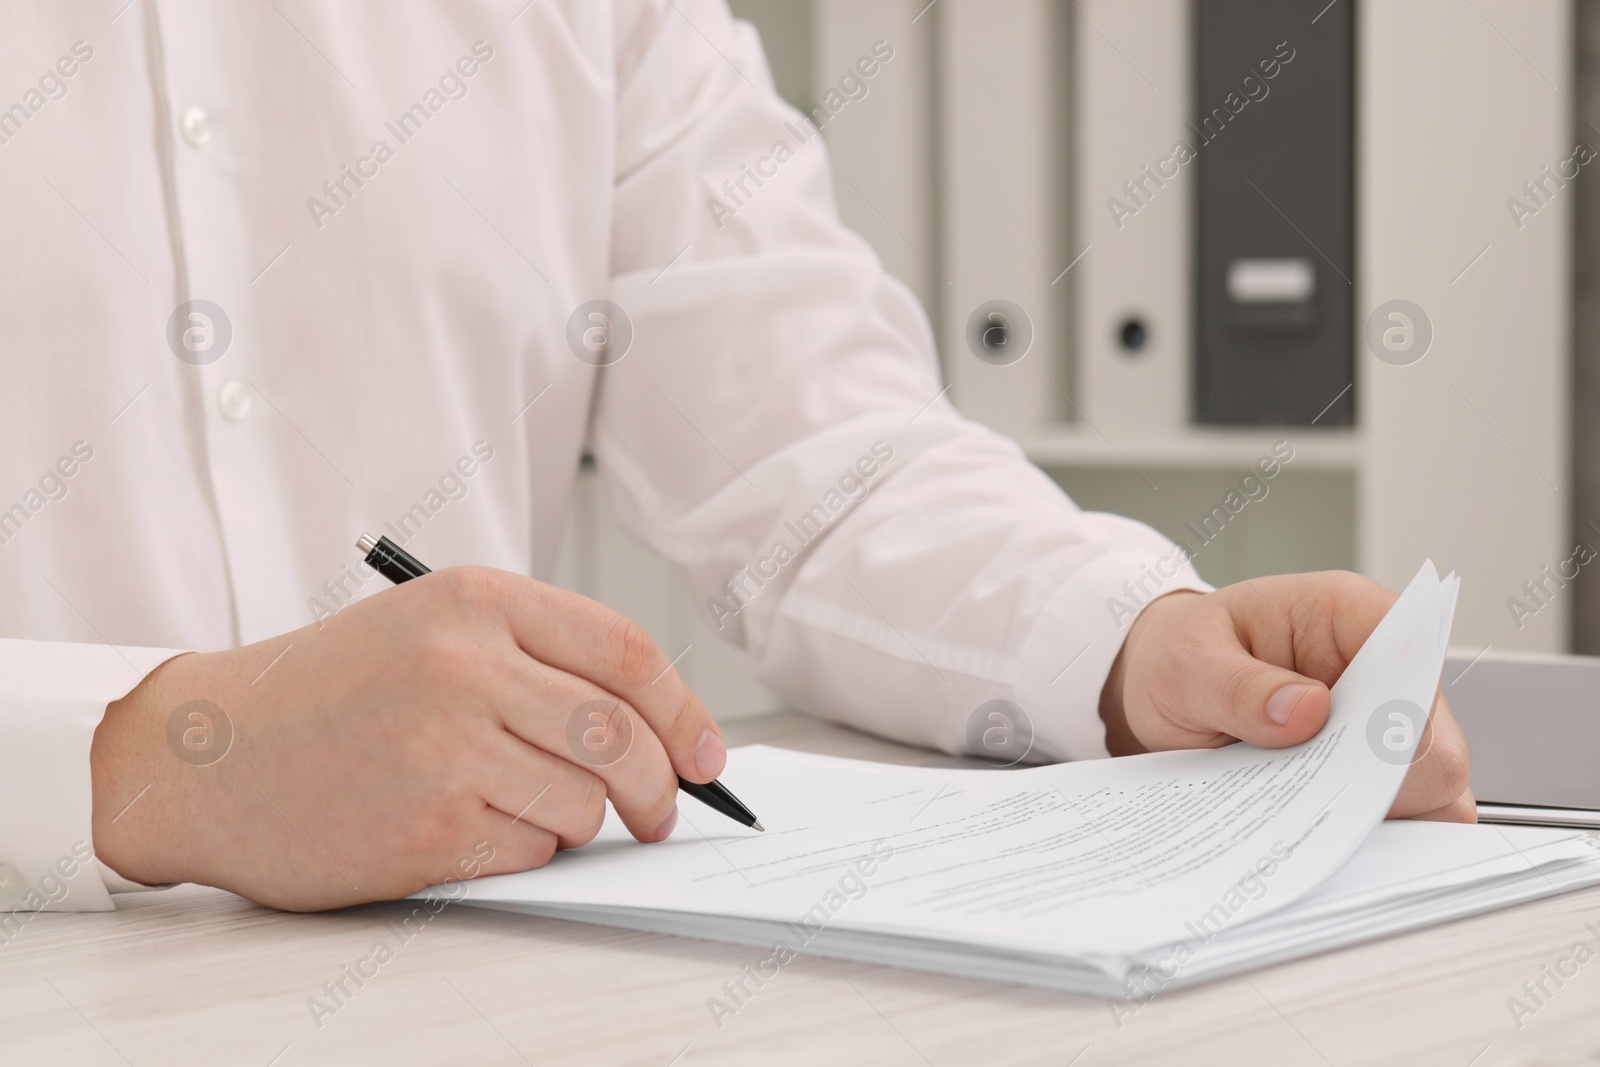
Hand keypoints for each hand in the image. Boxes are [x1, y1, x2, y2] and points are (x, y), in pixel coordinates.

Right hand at [90, 567, 725, 910]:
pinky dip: (526, 850)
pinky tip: (473, 828)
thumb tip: (659, 727)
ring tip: (526, 809)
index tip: (705, 755)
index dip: (685, 712)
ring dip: (580, 821)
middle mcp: (466, 664)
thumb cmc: (330, 692)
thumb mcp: (432, 629)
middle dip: (660, 786)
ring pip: (585, 802)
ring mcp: (446, 746)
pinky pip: (532, 849)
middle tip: (660, 812)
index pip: (627, 653)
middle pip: (621, 735)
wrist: (207, 754)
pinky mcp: (427, 825)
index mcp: (477, 600)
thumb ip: (538, 658)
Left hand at [1098, 570, 1474, 822]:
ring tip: (1307, 823)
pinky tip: (1314, 836)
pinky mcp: (1367, 773)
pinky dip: (1363, 835)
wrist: (1155, 684)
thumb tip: (1306, 710)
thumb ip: (1239, 687)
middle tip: (1321, 803)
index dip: (1405, 712)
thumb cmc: (1177, 656)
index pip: (1416, 656)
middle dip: (1387, 784)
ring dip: (1377, 817)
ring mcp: (1380, 726)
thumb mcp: (1186, 664)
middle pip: (1436, 743)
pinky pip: (1396, 817)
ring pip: (1430, 790)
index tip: (1364, 758)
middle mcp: (1380, 669)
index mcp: (1348, 614)